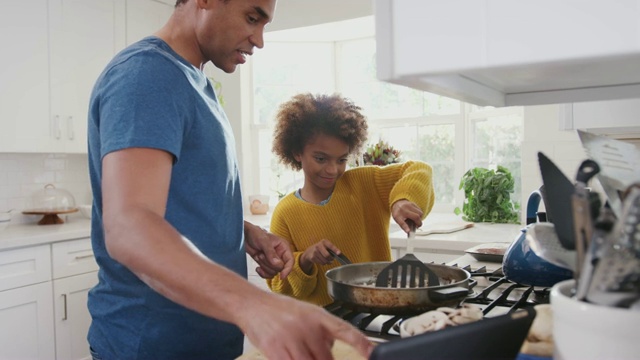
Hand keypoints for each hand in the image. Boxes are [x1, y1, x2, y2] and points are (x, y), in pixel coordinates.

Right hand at [240, 293, 373, 359]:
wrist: (252, 305)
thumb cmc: (280, 310)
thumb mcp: (307, 313)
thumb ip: (324, 331)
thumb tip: (332, 350)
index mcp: (319, 315)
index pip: (346, 330)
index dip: (362, 343)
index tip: (372, 353)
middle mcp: (307, 326)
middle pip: (326, 359)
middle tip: (311, 352)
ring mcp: (291, 338)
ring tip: (298, 351)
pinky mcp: (276, 350)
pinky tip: (290, 355)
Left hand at [244, 222, 292, 278]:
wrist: (245, 236)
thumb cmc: (255, 234)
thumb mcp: (264, 242)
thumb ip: (271, 253)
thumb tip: (277, 264)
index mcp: (283, 247)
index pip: (290, 261)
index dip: (287, 270)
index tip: (281, 277)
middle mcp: (280, 255)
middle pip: (280, 268)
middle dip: (269, 264)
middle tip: (261, 255)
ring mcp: (273, 260)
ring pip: (274, 272)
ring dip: (264, 266)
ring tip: (258, 255)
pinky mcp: (266, 265)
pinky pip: (268, 274)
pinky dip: (262, 273)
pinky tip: (257, 268)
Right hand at [300, 239, 339, 273]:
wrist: (310, 251)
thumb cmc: (321, 248)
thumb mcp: (326, 245)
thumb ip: (332, 249)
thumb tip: (339, 254)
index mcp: (324, 242)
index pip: (331, 246)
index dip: (335, 250)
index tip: (339, 253)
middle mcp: (318, 246)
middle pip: (327, 255)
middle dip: (331, 258)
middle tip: (332, 259)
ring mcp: (315, 252)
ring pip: (325, 261)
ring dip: (328, 262)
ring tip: (328, 260)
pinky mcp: (313, 257)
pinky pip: (322, 263)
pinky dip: (324, 263)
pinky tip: (323, 261)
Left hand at [392, 199, 423, 232]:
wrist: (397, 203)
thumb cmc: (398, 213)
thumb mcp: (398, 220)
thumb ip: (404, 226)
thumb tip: (411, 231)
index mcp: (397, 216)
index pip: (402, 222)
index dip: (405, 227)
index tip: (408, 231)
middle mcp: (403, 210)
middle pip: (416, 217)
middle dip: (419, 223)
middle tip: (418, 226)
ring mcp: (408, 206)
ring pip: (420, 213)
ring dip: (420, 218)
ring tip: (416, 220)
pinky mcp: (413, 204)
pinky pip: (420, 210)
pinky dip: (420, 215)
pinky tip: (416, 215)